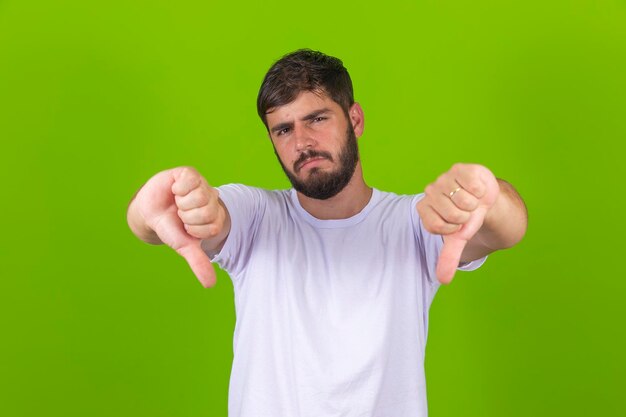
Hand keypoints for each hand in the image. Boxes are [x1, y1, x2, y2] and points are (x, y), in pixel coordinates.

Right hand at [132, 167, 226, 286]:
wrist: (149, 210)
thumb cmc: (170, 227)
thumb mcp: (184, 246)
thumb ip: (198, 262)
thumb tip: (210, 285)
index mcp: (215, 217)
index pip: (213, 227)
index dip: (194, 229)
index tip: (187, 227)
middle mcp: (213, 200)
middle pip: (207, 211)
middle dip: (187, 216)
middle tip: (181, 214)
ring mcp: (203, 185)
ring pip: (200, 196)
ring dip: (182, 202)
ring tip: (178, 202)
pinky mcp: (191, 173)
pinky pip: (190, 181)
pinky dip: (178, 188)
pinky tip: (175, 189)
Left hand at [416, 164, 498, 283]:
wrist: (484, 198)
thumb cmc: (467, 217)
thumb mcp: (457, 238)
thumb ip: (448, 257)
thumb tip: (443, 280)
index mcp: (424, 208)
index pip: (437, 226)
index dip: (453, 228)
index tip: (456, 224)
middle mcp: (430, 192)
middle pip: (452, 214)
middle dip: (465, 217)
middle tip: (466, 211)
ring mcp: (444, 178)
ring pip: (464, 201)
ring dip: (474, 204)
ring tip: (472, 200)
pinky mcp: (460, 169)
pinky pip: (473, 186)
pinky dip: (481, 191)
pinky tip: (476, 189)